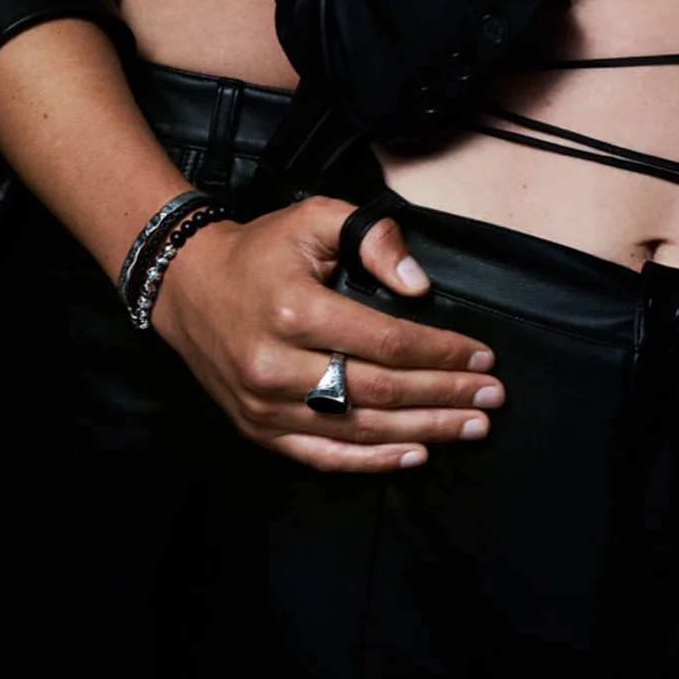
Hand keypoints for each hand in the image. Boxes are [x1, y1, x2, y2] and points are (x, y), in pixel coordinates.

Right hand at [152, 196, 504, 471]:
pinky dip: (373, 460)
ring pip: (359, 428)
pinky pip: (324, 455)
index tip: (482, 355)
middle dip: (445, 395)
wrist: (186, 287)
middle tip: (492, 396)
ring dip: (424, 431)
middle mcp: (277, 364)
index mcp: (295, 309)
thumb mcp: (314, 218)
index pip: (385, 341)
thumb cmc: (260, 251)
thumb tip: (418, 286)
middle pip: (379, 390)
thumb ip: (371, 237)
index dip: (440, 352)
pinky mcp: (258, 429)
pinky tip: (415, 454)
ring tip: (471, 426)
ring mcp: (265, 405)